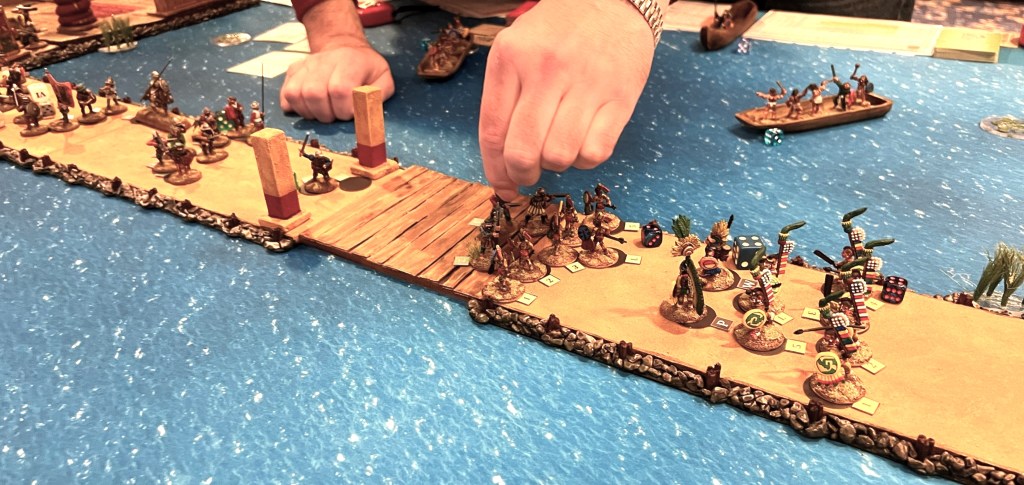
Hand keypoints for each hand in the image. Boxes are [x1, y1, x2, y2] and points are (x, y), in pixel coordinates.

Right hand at [281, 0, 393, 121]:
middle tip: (336, 114)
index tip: (350, 112)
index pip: (339, 90)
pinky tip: (309, 107)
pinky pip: (285, 94)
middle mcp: (324, 61)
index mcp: (349, 62)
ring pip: (296, 95)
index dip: (344, 109)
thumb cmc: (366, 69)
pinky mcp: (293, 71)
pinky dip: (294, 107)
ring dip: (310, 112)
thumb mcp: (383, 78)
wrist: (344, 48)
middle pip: (314, 94)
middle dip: (326, 114)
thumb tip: (365, 110)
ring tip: (323, 111)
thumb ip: (378, 95)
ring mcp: (305, 65)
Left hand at [479, 0, 656, 200]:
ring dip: (557, 165)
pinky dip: (586, 160)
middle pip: (523, 152)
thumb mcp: (517, 47)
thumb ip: (504, 97)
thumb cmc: (559, 31)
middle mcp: (545, 70)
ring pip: (560, 157)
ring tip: (558, 149)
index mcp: (511, 58)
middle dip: (522, 175)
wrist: (612, 1)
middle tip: (529, 174)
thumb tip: (500, 162)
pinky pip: (595, 152)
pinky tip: (583, 143)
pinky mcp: (619, 98)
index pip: (493, 132)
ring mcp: (585, 84)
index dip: (494, 170)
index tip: (502, 186)